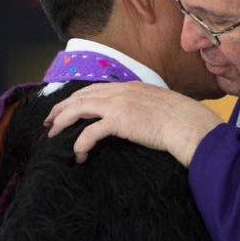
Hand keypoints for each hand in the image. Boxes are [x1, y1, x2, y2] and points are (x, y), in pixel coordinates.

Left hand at [45, 82, 221, 165]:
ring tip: (53, 135)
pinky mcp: (119, 121)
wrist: (190, 125)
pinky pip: (90, 132)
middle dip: (61, 108)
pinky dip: (80, 143)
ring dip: (63, 122)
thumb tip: (138, 119)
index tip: (66, 109)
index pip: (95, 89)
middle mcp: (122, 91)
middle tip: (49, 122)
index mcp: (130, 86)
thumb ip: (144, 107)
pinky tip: (78, 154)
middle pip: (81, 96)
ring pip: (79, 109)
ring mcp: (119, 104)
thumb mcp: (160, 106)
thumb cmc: (182, 121)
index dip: (76, 98)